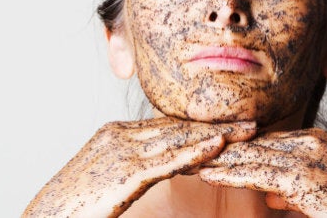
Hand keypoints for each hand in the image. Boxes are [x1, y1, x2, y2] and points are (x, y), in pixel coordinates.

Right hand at [23, 117, 255, 217]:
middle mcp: (121, 134)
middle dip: (218, 123)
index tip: (231, 122)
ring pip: (180, 139)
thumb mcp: (108, 178)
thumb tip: (161, 167)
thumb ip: (135, 167)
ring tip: (250, 130)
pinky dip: (197, 151)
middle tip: (252, 121)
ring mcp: (123, 151)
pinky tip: (220, 145)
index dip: (202, 124)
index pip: (170, 125)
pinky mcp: (125, 173)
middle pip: (180, 126)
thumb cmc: (75, 205)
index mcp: (117, 133)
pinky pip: (168, 160)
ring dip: (219, 134)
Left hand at [200, 128, 326, 217]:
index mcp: (314, 141)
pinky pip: (256, 175)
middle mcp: (308, 142)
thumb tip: (271, 196)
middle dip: (220, 148)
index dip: (235, 146)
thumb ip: (293, 190)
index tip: (210, 149)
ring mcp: (305, 158)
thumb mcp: (320, 193)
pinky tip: (206, 175)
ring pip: (249, 156)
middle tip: (189, 147)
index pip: (264, 141)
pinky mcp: (301, 178)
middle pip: (253, 143)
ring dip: (216, 159)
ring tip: (187, 159)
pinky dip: (227, 175)